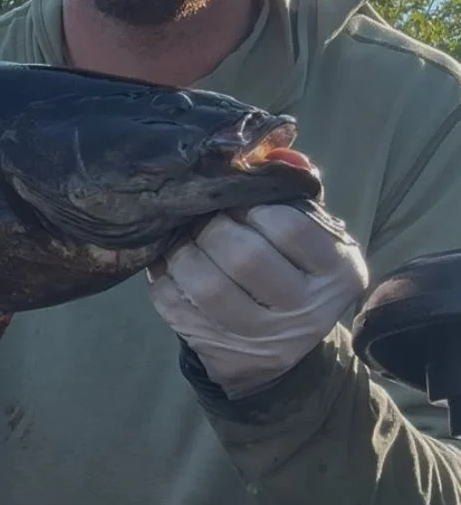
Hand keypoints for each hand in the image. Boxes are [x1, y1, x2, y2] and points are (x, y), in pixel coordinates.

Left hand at [146, 203, 368, 398]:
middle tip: (207, 221)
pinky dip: (165, 278)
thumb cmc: (293, 273)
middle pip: (245, 256)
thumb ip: (290, 193)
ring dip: (184, 253)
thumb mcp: (311, 236)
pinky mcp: (221, 352)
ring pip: (205, 285)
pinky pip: (175, 306)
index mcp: (339, 272)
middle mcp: (307, 310)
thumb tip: (269, 152)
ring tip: (186, 241)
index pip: (289, 225)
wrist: (280, 351)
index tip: (240, 204)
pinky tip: (174, 266)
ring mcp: (262, 338)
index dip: (253, 205)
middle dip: (214, 228)